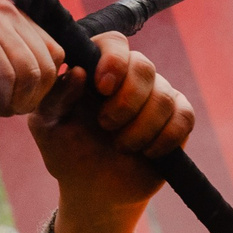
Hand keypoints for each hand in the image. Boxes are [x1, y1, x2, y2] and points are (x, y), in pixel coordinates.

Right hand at [0, 0, 63, 121]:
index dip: (42, 88)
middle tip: (2, 107)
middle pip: (47, 66)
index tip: (15, 101)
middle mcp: (7, 11)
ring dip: (13, 102)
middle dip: (29, 98)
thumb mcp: (1, 72)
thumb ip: (31, 68)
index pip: (56, 55)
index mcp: (17, 17)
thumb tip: (76, 76)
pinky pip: (5, 78)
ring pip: (29, 73)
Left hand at [31, 33, 192, 205]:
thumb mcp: (48, 125)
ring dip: (141, 128)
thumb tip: (79, 72)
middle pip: (144, 66)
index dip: (113, 61)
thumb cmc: (67, 150)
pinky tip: (147, 153)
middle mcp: (129, 76)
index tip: (102, 88)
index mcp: (95, 68)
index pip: (114, 43)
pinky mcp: (177, 117)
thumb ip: (57, 97)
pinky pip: (184, 116)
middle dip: (127, 102)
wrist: (94, 189)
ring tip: (121, 147)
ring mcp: (155, 95)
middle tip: (106, 126)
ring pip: (164, 96)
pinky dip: (165, 138)